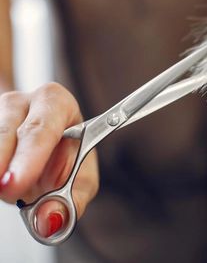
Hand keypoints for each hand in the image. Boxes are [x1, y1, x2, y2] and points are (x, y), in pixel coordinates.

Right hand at [0, 83, 98, 237]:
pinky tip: (2, 180)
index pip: (42, 128)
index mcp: (57, 103)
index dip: (29, 156)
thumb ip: (73, 197)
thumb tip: (49, 221)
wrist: (44, 147)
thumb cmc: (66, 156)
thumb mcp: (82, 175)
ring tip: (9, 189)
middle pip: (7, 131)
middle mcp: (23, 102)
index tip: (16, 184)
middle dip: (2, 164)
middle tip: (6, 191)